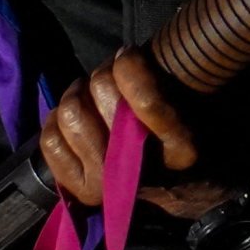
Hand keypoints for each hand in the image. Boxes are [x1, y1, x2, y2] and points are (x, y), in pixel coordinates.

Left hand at [39, 47, 208, 211]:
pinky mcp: (80, 191)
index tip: (129, 54)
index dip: (129, 65)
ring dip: (78, 94)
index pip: (146, 100)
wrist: (181, 194)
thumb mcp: (199, 109)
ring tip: (90, 94)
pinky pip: (50, 140)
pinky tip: (76, 118)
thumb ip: (170, 85)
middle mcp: (139, 172)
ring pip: (71, 113)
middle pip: (101, 94)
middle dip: (103, 75)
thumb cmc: (189, 140)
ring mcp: (105, 186)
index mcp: (180, 150)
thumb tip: (124, 56)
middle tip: (111, 78)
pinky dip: (56, 120)